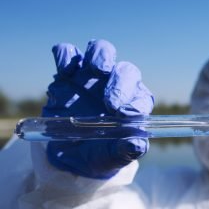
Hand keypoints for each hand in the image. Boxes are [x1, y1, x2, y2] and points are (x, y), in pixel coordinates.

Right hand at [42, 39, 153, 178]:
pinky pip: (67, 53)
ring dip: (101, 55)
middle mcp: (116, 86)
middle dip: (121, 83)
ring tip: (98, 69)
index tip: (126, 116)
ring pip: (102, 50)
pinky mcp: (67, 74)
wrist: (68, 153)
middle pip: (126, 71)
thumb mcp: (111, 157)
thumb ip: (125, 151)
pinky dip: (66, 55)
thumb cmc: (98, 153)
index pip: (142, 98)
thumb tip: (137, 144)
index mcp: (133, 105)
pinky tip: (66, 72)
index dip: (136, 104)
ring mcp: (92, 77)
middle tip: (111, 103)